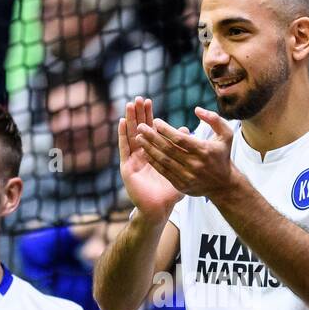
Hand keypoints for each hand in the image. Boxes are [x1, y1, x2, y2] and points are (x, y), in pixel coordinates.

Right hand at [118, 97, 184, 222]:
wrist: (159, 210)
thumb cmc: (169, 193)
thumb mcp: (180, 168)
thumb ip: (184, 150)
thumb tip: (187, 130)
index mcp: (153, 154)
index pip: (150, 131)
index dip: (149, 116)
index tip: (149, 102)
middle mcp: (141, 155)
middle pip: (139, 130)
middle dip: (138, 114)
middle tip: (139, 98)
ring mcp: (132, 160)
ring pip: (130, 136)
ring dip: (129, 120)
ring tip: (130, 105)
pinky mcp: (126, 167)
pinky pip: (124, 149)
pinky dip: (122, 135)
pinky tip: (121, 122)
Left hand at [133, 107, 238, 199]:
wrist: (224, 185)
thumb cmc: (222, 156)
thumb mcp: (226, 135)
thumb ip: (214, 119)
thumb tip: (196, 109)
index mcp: (204, 150)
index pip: (180, 138)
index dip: (166, 129)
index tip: (155, 121)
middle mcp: (195, 164)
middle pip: (169, 149)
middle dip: (152, 137)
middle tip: (140, 127)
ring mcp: (188, 176)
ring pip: (164, 161)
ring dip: (149, 149)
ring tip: (139, 138)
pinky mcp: (182, 185)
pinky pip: (164, 172)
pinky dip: (154, 162)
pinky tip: (145, 153)